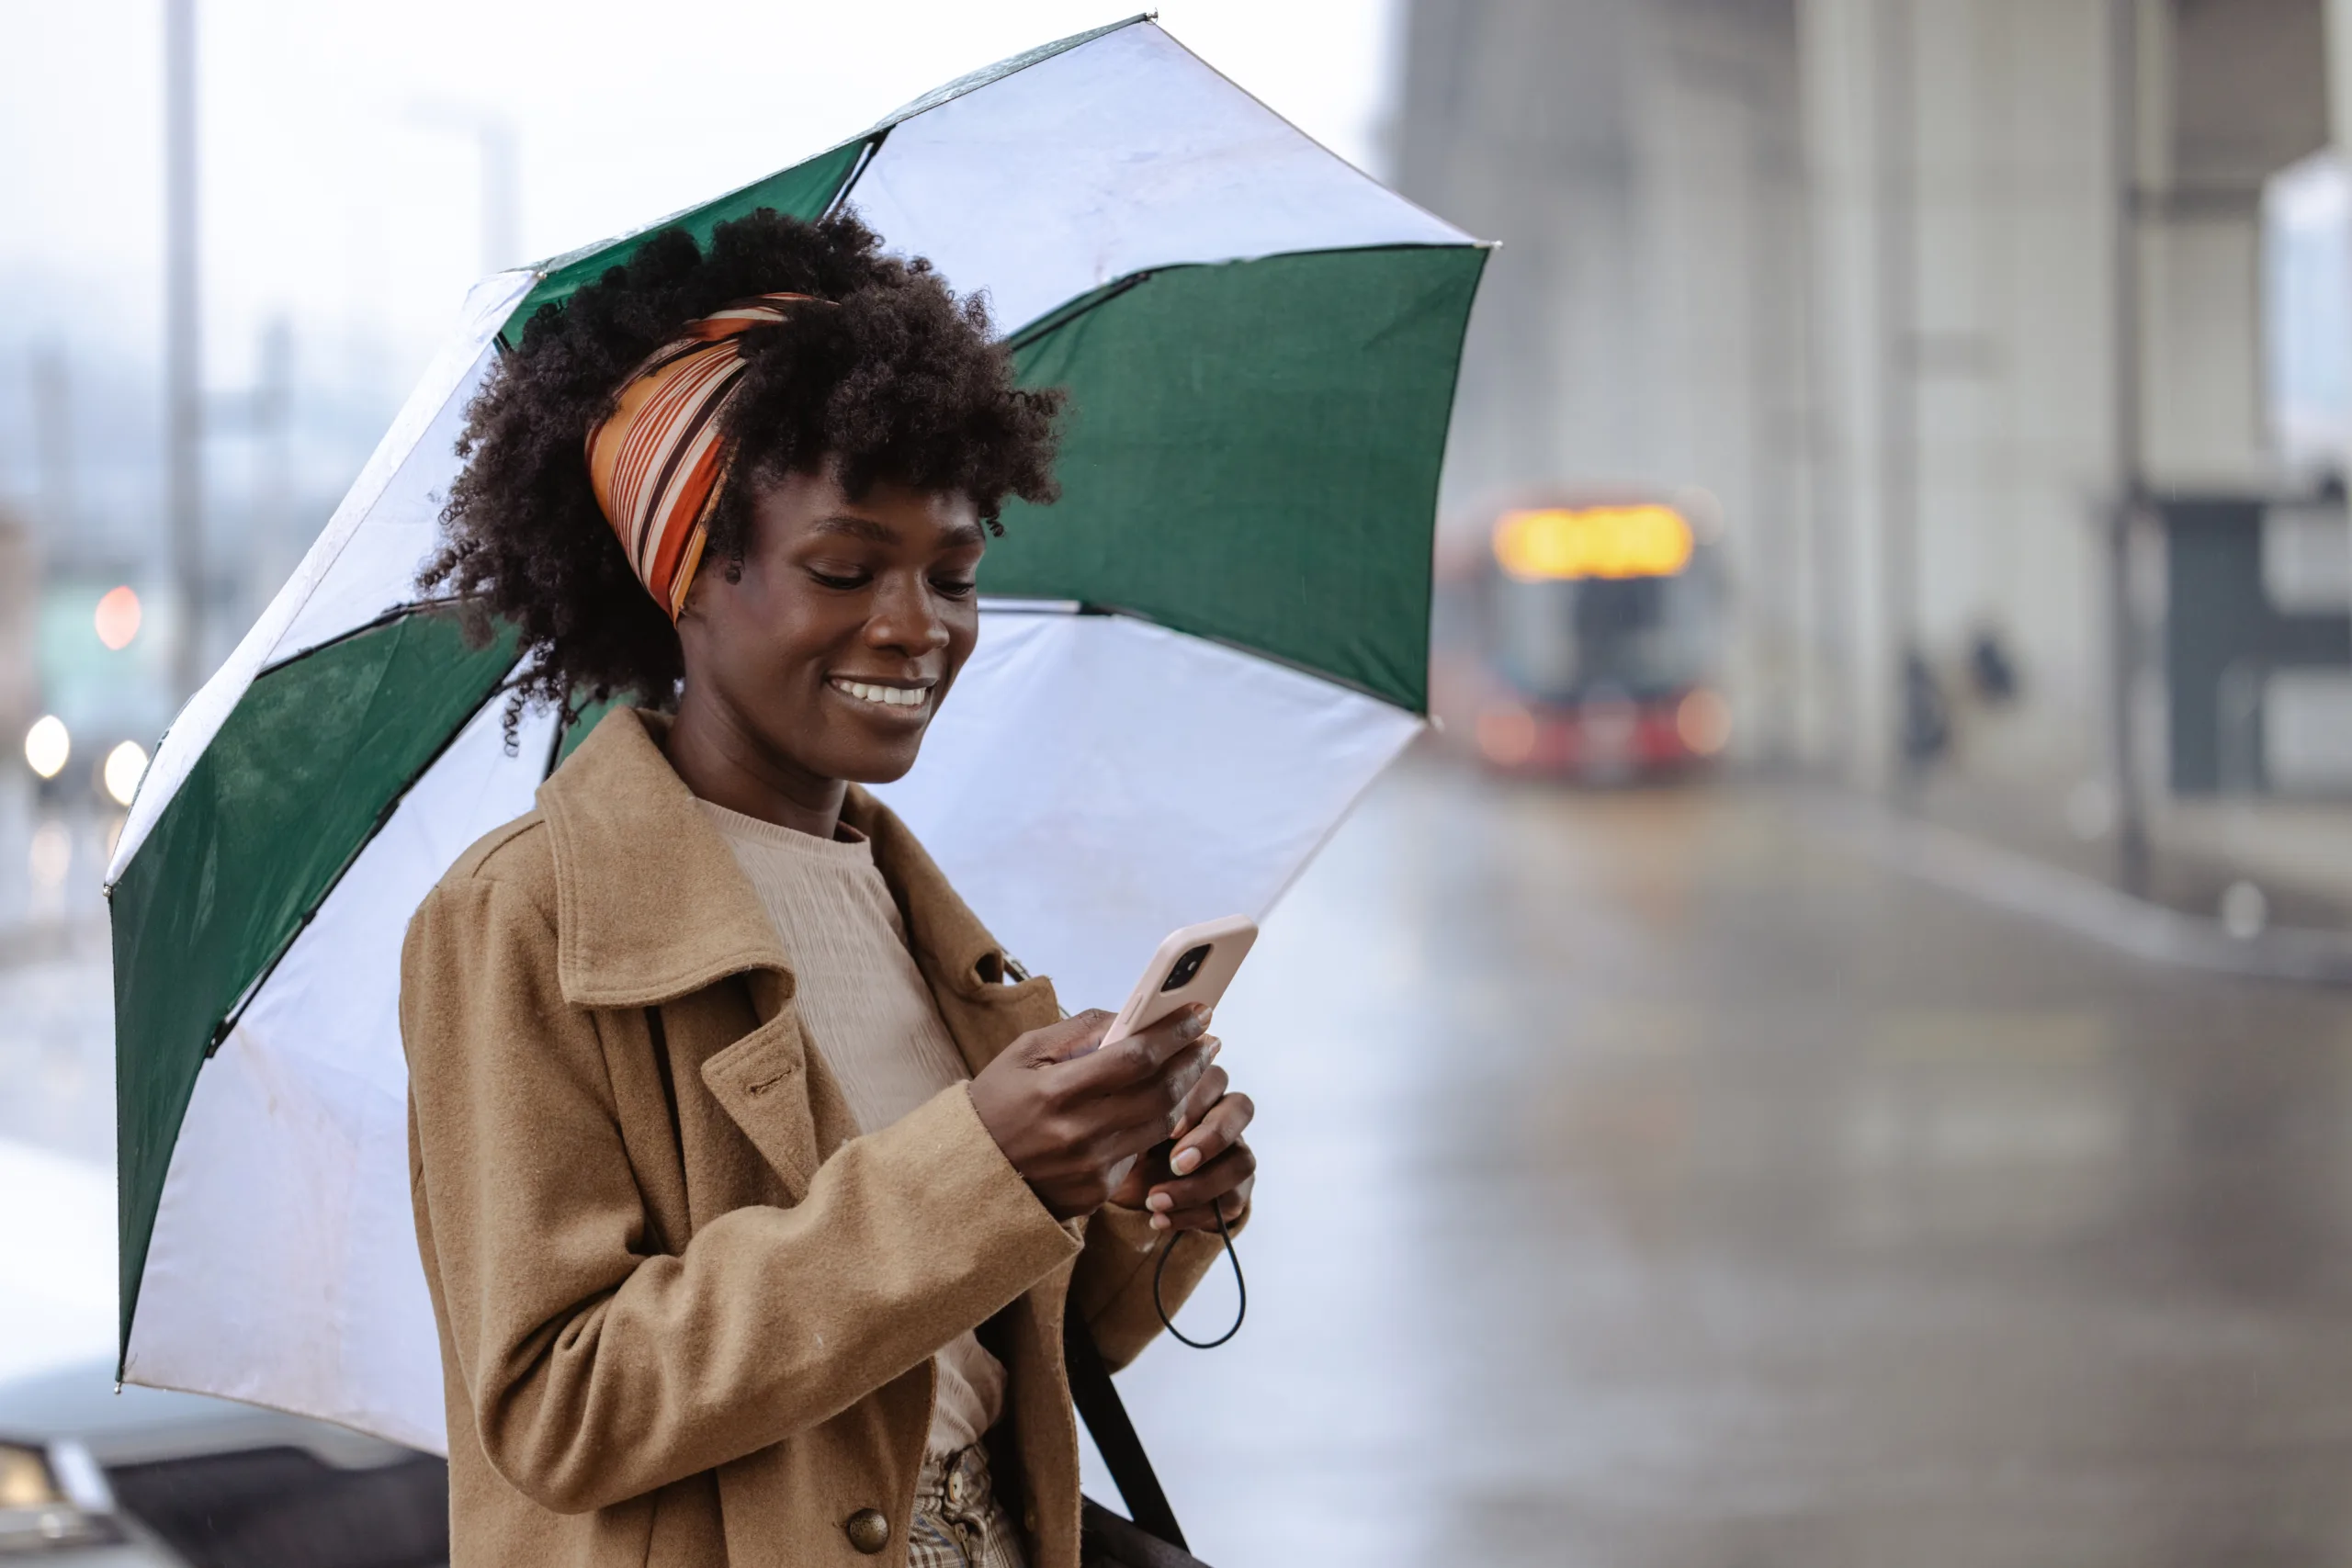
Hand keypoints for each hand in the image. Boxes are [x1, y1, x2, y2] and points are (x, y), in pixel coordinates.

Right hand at [968, 1006, 1219, 1219]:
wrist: (969, 1175)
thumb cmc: (996, 1103)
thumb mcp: (1023, 1054)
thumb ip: (1078, 1031)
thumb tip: (1130, 1015)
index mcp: (1055, 1091)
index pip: (1134, 1057)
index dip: (1173, 1033)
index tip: (1198, 1011)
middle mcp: (1077, 1133)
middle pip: (1159, 1092)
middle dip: (1192, 1061)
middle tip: (1210, 1038)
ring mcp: (1090, 1167)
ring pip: (1160, 1124)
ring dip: (1187, 1091)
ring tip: (1197, 1065)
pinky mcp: (1097, 1190)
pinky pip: (1140, 1151)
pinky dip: (1158, 1124)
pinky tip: (1166, 1102)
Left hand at [1110, 1068, 1254, 1235]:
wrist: (1118, 1192)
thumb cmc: (1118, 1144)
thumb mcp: (1116, 1123)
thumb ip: (1129, 1103)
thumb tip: (1128, 1083)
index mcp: (1194, 1089)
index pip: (1215, 1077)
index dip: (1198, 1100)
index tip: (1168, 1128)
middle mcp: (1220, 1115)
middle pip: (1242, 1108)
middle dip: (1211, 1138)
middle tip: (1175, 1163)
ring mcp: (1232, 1153)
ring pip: (1244, 1160)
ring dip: (1201, 1185)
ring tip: (1156, 1201)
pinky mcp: (1234, 1191)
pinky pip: (1232, 1201)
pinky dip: (1193, 1214)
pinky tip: (1159, 1219)